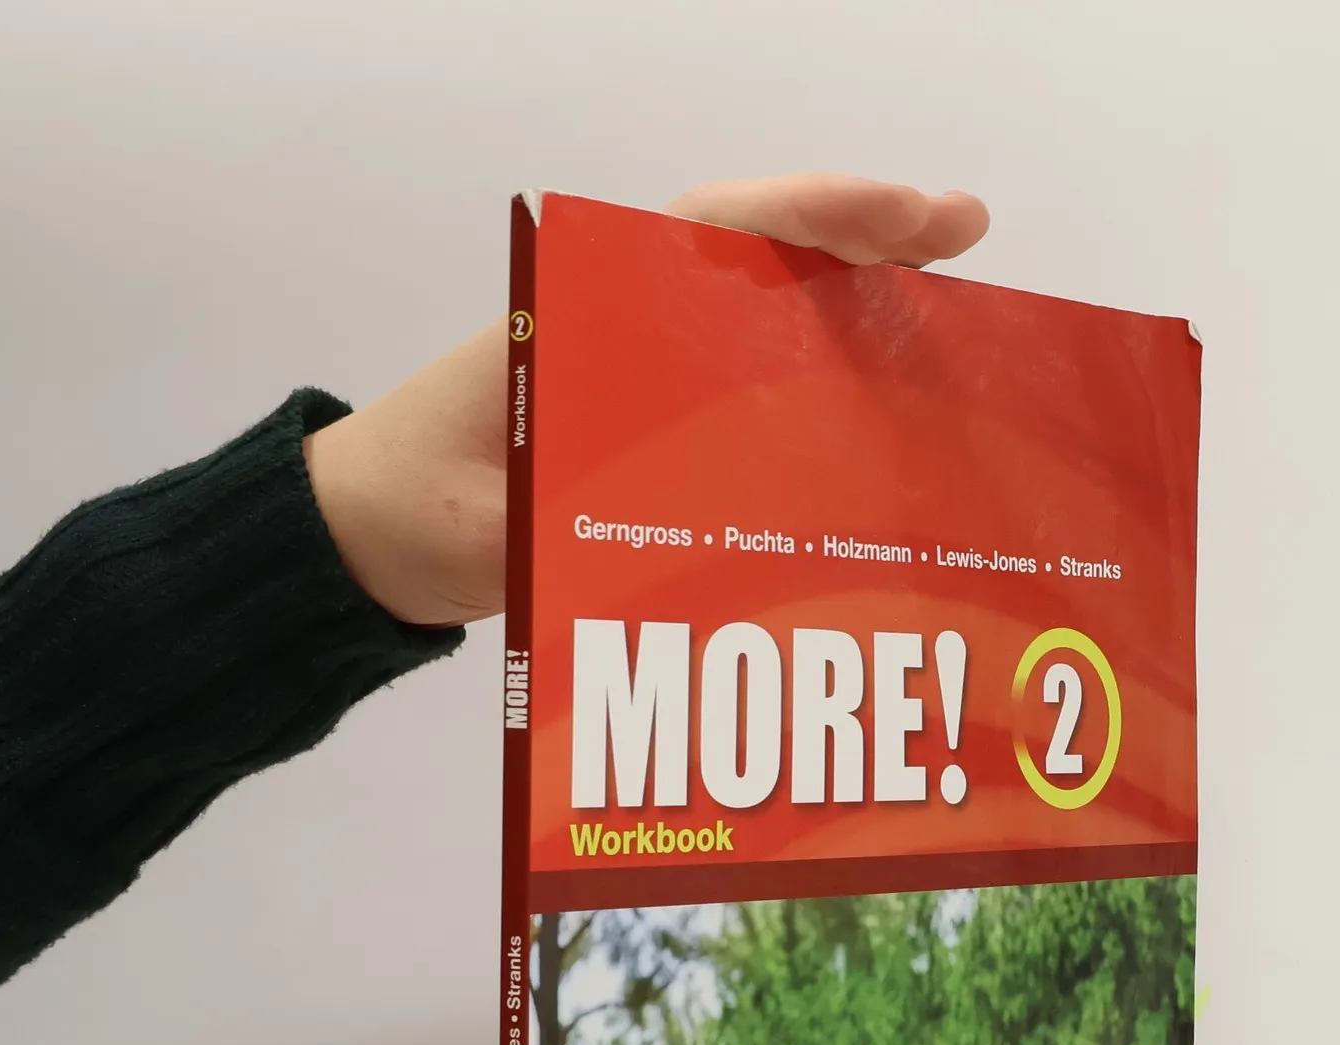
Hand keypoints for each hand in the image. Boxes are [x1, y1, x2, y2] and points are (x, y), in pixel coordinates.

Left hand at [305, 174, 990, 626]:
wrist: (373, 537)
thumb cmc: (421, 503)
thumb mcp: (499, 504)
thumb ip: (580, 504)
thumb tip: (693, 527)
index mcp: (590, 304)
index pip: (716, 228)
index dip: (813, 212)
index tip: (902, 211)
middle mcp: (631, 320)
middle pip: (766, 257)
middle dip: (867, 239)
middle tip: (966, 234)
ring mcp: (652, 372)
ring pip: (773, 317)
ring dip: (862, 309)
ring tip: (963, 316)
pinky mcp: (661, 427)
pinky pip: (758, 388)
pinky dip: (827, 382)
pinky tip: (895, 409)